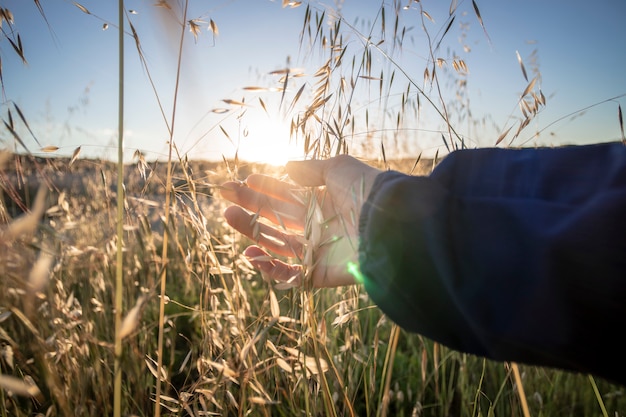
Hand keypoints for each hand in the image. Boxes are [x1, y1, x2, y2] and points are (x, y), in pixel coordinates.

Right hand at [220, 155, 380, 287]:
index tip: (245, 178)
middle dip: (251, 206)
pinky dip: (270, 269)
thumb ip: (311, 169)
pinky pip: (290, 275)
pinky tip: (251, 252)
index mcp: (324, 202)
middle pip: (277, 218)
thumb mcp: (339, 168)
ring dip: (252, 232)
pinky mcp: (320, 275)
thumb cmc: (366, 191)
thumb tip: (286, 167)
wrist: (391, 224)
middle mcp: (319, 227)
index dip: (266, 187)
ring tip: (229, 216)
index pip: (288, 195)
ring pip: (277, 245)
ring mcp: (318, 251)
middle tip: (226, 197)